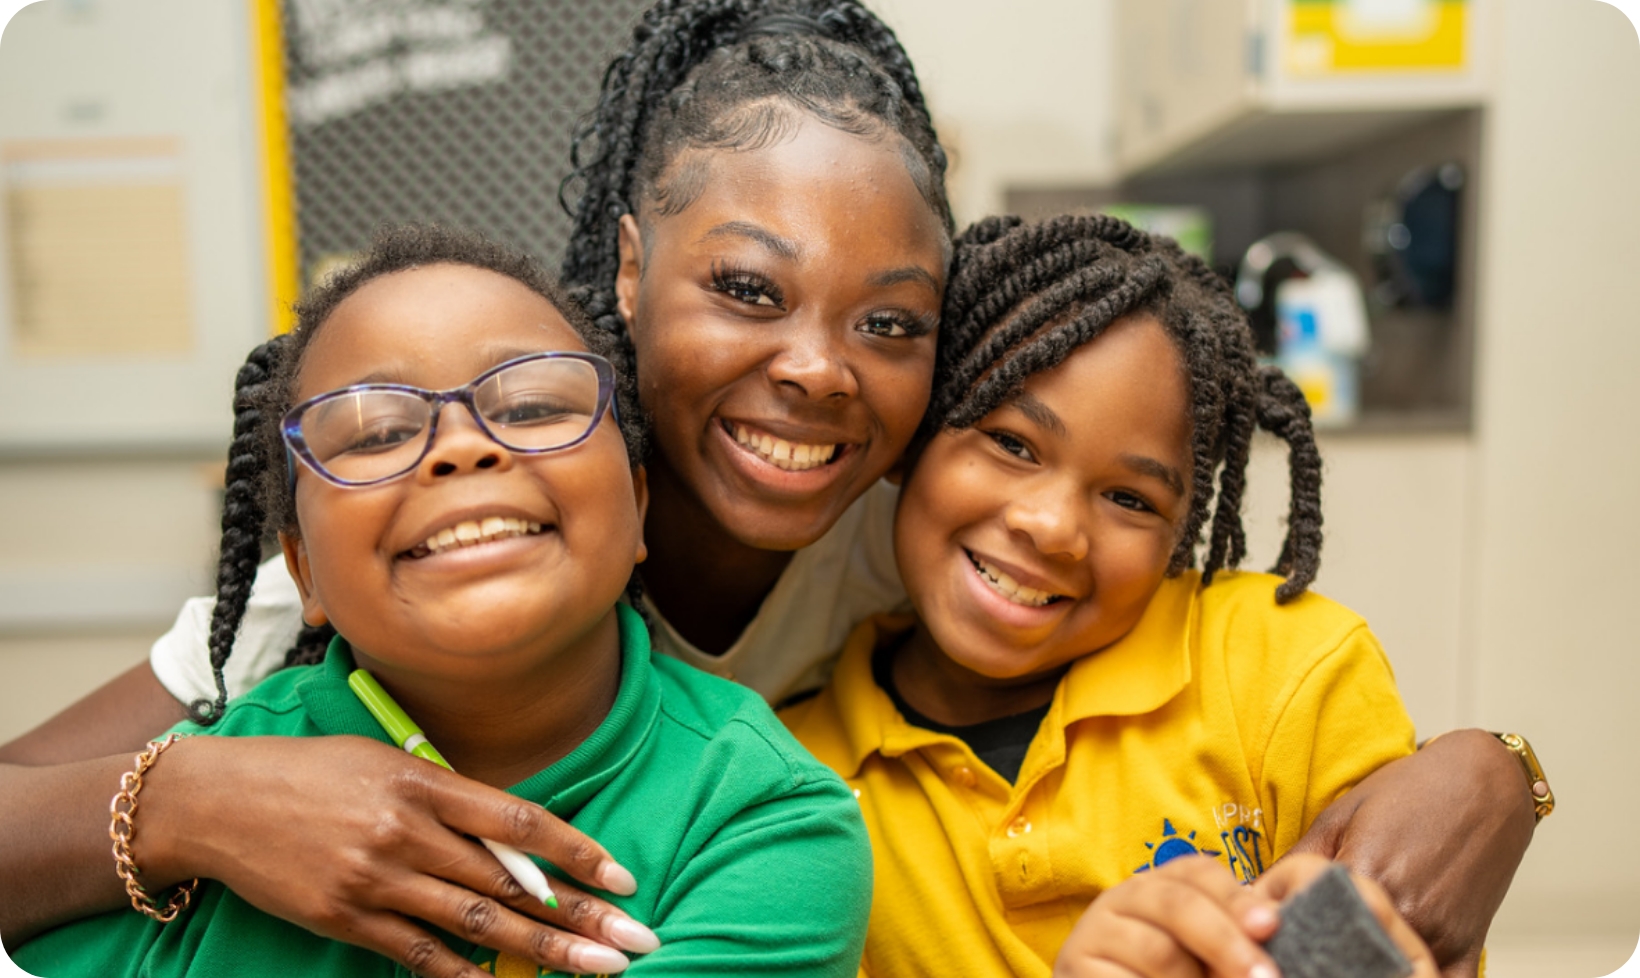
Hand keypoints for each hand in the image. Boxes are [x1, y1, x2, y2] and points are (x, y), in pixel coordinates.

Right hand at [141, 735, 659, 977]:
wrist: (216, 802)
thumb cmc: (311, 773)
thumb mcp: (387, 762)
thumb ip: (450, 798)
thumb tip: (515, 842)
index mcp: (425, 781)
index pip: (521, 820)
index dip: (578, 851)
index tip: (623, 877)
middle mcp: (408, 830)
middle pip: (511, 883)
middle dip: (582, 914)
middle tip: (637, 940)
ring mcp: (377, 879)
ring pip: (478, 924)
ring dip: (545, 951)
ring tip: (597, 968)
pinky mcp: (345, 918)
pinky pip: (418, 955)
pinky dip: (463, 976)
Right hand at [1052, 855, 1281, 977]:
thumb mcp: (1201, 954)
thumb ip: (1234, 937)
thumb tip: (1274, 928)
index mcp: (1157, 884)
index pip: (1198, 872)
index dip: (1236, 897)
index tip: (1270, 927)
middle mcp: (1122, 897)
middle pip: (1178, 905)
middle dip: (1226, 941)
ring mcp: (1094, 932)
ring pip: (1158, 951)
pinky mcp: (1075, 967)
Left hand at [1283, 728, 1534, 976]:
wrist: (1484, 784)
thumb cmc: (1409, 792)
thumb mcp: (1341, 815)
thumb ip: (1298, 860)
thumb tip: (1252, 894)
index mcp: (1364, 875)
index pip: (1307, 923)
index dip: (1283, 932)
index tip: (1268, 936)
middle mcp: (1403, 910)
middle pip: (1344, 956)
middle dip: (1318, 958)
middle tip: (1298, 953)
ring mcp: (1438, 933)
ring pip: (1385, 974)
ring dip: (1359, 970)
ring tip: (1336, 962)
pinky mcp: (1468, 949)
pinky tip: (1383, 975)